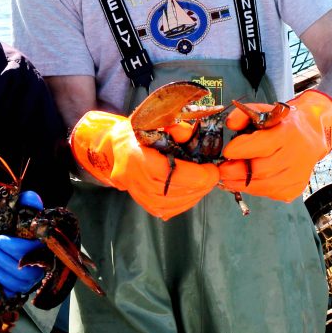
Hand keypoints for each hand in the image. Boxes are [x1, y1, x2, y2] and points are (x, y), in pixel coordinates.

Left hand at [0, 191, 46, 297]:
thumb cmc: (7, 221)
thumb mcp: (15, 209)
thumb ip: (25, 202)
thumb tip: (32, 199)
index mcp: (44, 245)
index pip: (34, 252)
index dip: (16, 247)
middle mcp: (40, 265)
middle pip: (24, 272)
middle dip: (1, 258)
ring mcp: (30, 279)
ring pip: (17, 283)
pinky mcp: (18, 288)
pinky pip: (11, 296)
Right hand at [71, 111, 218, 219]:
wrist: (118, 149)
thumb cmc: (139, 132)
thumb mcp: (155, 122)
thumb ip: (174, 127)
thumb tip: (190, 135)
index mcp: (135, 157)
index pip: (170, 174)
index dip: (196, 174)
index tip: (212, 169)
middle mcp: (134, 180)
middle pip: (174, 191)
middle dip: (201, 185)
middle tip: (214, 175)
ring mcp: (138, 195)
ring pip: (173, 204)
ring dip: (195, 195)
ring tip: (206, 183)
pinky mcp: (144, 204)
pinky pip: (168, 210)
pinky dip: (185, 203)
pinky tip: (194, 192)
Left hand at [218, 90, 331, 202]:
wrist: (312, 133)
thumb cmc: (282, 123)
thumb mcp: (264, 111)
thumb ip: (244, 114)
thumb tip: (230, 124)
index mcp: (289, 133)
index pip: (263, 145)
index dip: (241, 150)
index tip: (226, 152)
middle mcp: (297, 155)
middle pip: (262, 170)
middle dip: (236, 172)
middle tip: (222, 170)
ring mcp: (299, 174)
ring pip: (266, 186)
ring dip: (243, 184)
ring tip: (228, 179)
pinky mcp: (298, 187)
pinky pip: (272, 193)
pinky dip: (257, 190)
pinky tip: (248, 182)